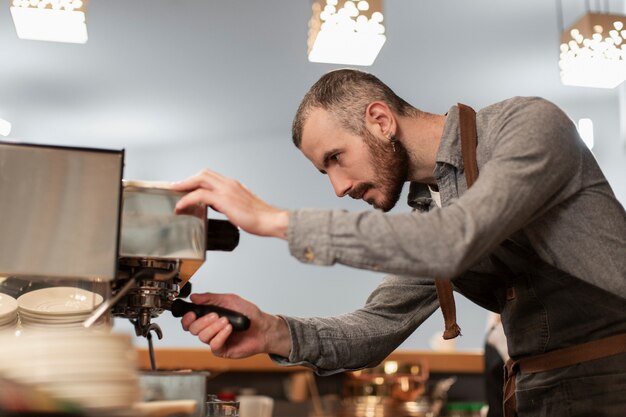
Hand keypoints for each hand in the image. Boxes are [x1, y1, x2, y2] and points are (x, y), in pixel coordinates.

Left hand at [171, 169, 288, 238]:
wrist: (270, 220)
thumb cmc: (260, 218)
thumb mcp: (242, 207)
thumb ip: (228, 203)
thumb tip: (216, 206)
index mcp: (234, 185)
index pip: (210, 176)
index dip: (196, 179)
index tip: (186, 186)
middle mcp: (229, 184)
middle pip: (203, 173)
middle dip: (187, 180)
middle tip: (175, 188)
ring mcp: (227, 190)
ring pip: (199, 179)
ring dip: (184, 186)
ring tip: (175, 194)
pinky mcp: (224, 200)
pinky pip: (199, 195)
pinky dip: (187, 199)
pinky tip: (181, 207)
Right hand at [180, 292, 291, 358]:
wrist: (263, 327)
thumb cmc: (249, 314)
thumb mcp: (230, 300)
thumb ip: (211, 298)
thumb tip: (194, 297)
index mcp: (209, 317)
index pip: (189, 320)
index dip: (187, 318)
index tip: (191, 313)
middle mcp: (210, 329)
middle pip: (193, 329)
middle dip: (203, 321)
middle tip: (216, 315)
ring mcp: (215, 340)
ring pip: (202, 337)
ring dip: (214, 327)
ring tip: (226, 321)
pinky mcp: (222, 350)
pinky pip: (213, 345)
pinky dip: (220, 336)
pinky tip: (229, 330)